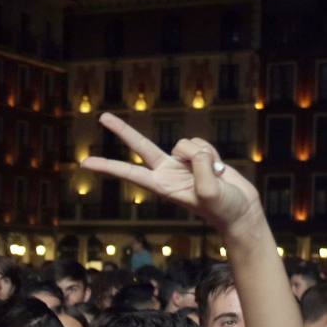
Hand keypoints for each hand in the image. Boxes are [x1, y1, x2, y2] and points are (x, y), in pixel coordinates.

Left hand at [80, 112, 262, 233]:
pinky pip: (202, 142)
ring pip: (186, 142)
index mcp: (162, 186)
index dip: (107, 167)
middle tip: (102, 116)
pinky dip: (213, 153)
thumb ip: (200, 168)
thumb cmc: (223, 208)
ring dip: (204, 155)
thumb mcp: (209, 192)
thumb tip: (193, 150)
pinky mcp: (197, 156)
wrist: (241, 209)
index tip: (85, 163)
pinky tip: (218, 169)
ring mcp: (181, 163)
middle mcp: (166, 172)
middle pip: (140, 146)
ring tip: (213, 175)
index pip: (129, 173)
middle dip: (122, 130)